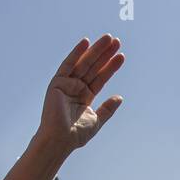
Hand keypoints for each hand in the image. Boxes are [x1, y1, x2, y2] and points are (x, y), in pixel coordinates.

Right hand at [35, 35, 123, 150]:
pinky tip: (86, 42)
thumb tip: (120, 97)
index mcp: (84, 96)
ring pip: (83, 63)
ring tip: (108, 39)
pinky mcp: (57, 82)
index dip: (110, 67)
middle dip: (104, 54)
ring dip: (95, 50)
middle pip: (93, 67)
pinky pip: (67, 65)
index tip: (122, 56)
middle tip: (117, 41)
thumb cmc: (76, 134)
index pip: (100, 78)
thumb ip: (107, 109)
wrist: (60, 140)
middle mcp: (75, 88)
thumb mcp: (96, 120)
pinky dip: (76, 53)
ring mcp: (66, 84)